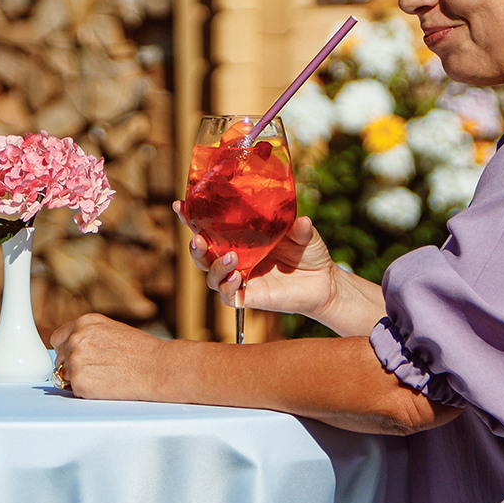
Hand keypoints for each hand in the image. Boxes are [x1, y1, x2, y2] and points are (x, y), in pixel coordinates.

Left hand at [51, 312, 166, 400]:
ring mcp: (76, 360)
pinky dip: (86, 391)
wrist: (158, 368)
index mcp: (84, 322)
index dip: (67, 350)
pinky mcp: (80, 382)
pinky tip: (105, 385)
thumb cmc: (141, 351)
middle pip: (60, 358)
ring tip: (105, 376)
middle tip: (98, 370)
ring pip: (65, 375)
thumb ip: (88, 336)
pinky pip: (74, 390)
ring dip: (80, 379)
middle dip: (73, 365)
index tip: (79, 358)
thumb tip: (71, 349)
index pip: (57, 339)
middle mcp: (76, 338)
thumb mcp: (111, 330)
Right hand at [175, 207, 346, 321]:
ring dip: (214, 266)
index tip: (179, 205)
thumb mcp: (304, 235)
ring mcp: (239, 278)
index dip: (191, 218)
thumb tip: (301, 220)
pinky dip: (228, 287)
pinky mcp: (248, 297)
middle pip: (202, 254)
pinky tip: (237, 278)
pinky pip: (228, 295)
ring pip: (210, 275)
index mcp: (240, 238)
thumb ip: (299, 228)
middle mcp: (235, 258)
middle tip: (197, 238)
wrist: (324, 282)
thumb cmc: (309, 254)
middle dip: (194, 245)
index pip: (209, 227)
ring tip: (230, 257)